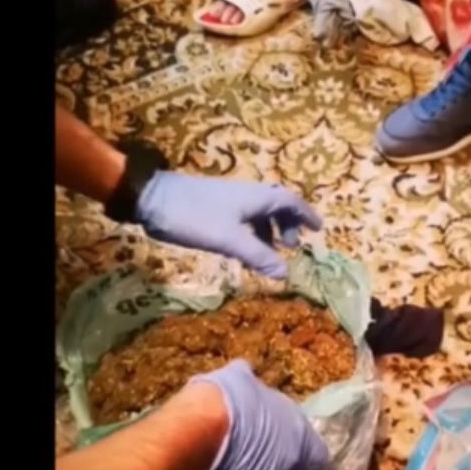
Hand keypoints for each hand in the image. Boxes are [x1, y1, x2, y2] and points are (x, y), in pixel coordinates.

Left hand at [136, 173, 321, 278]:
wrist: (152, 199)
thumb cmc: (194, 215)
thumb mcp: (229, 239)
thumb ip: (257, 256)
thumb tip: (285, 274)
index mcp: (256, 198)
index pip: (290, 201)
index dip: (306, 214)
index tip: (319, 228)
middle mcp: (246, 195)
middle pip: (276, 206)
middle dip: (288, 225)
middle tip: (291, 246)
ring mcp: (229, 201)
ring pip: (258, 213)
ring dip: (269, 231)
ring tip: (269, 253)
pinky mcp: (213, 208)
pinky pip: (243, 219)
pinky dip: (251, 234)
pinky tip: (242, 250)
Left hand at [190, 360, 329, 469]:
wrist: (206, 430)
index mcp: (308, 448)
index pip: (318, 463)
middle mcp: (295, 417)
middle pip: (292, 433)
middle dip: (278, 448)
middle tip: (254, 466)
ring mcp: (269, 393)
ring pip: (268, 409)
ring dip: (255, 423)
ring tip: (230, 440)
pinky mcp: (240, 376)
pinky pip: (244, 379)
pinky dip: (236, 391)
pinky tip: (221, 404)